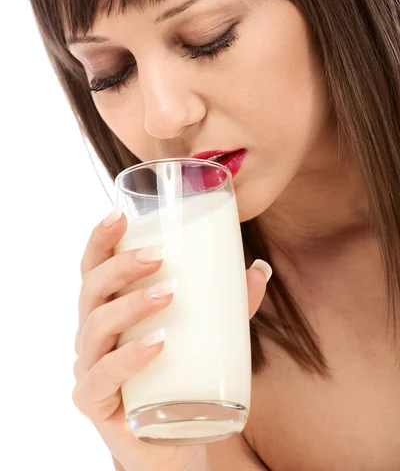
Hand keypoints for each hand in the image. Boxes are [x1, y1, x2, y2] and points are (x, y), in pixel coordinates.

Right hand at [72, 211, 269, 470]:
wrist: (170, 440)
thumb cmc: (178, 375)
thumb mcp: (204, 333)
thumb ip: (229, 304)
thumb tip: (260, 268)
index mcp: (109, 308)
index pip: (93, 266)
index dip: (100, 238)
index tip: (121, 214)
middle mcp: (91, 333)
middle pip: (92, 289)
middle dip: (122, 265)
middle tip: (159, 256)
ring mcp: (88, 368)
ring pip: (96, 326)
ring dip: (131, 305)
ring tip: (170, 294)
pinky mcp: (94, 403)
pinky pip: (101, 377)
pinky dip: (129, 358)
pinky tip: (158, 345)